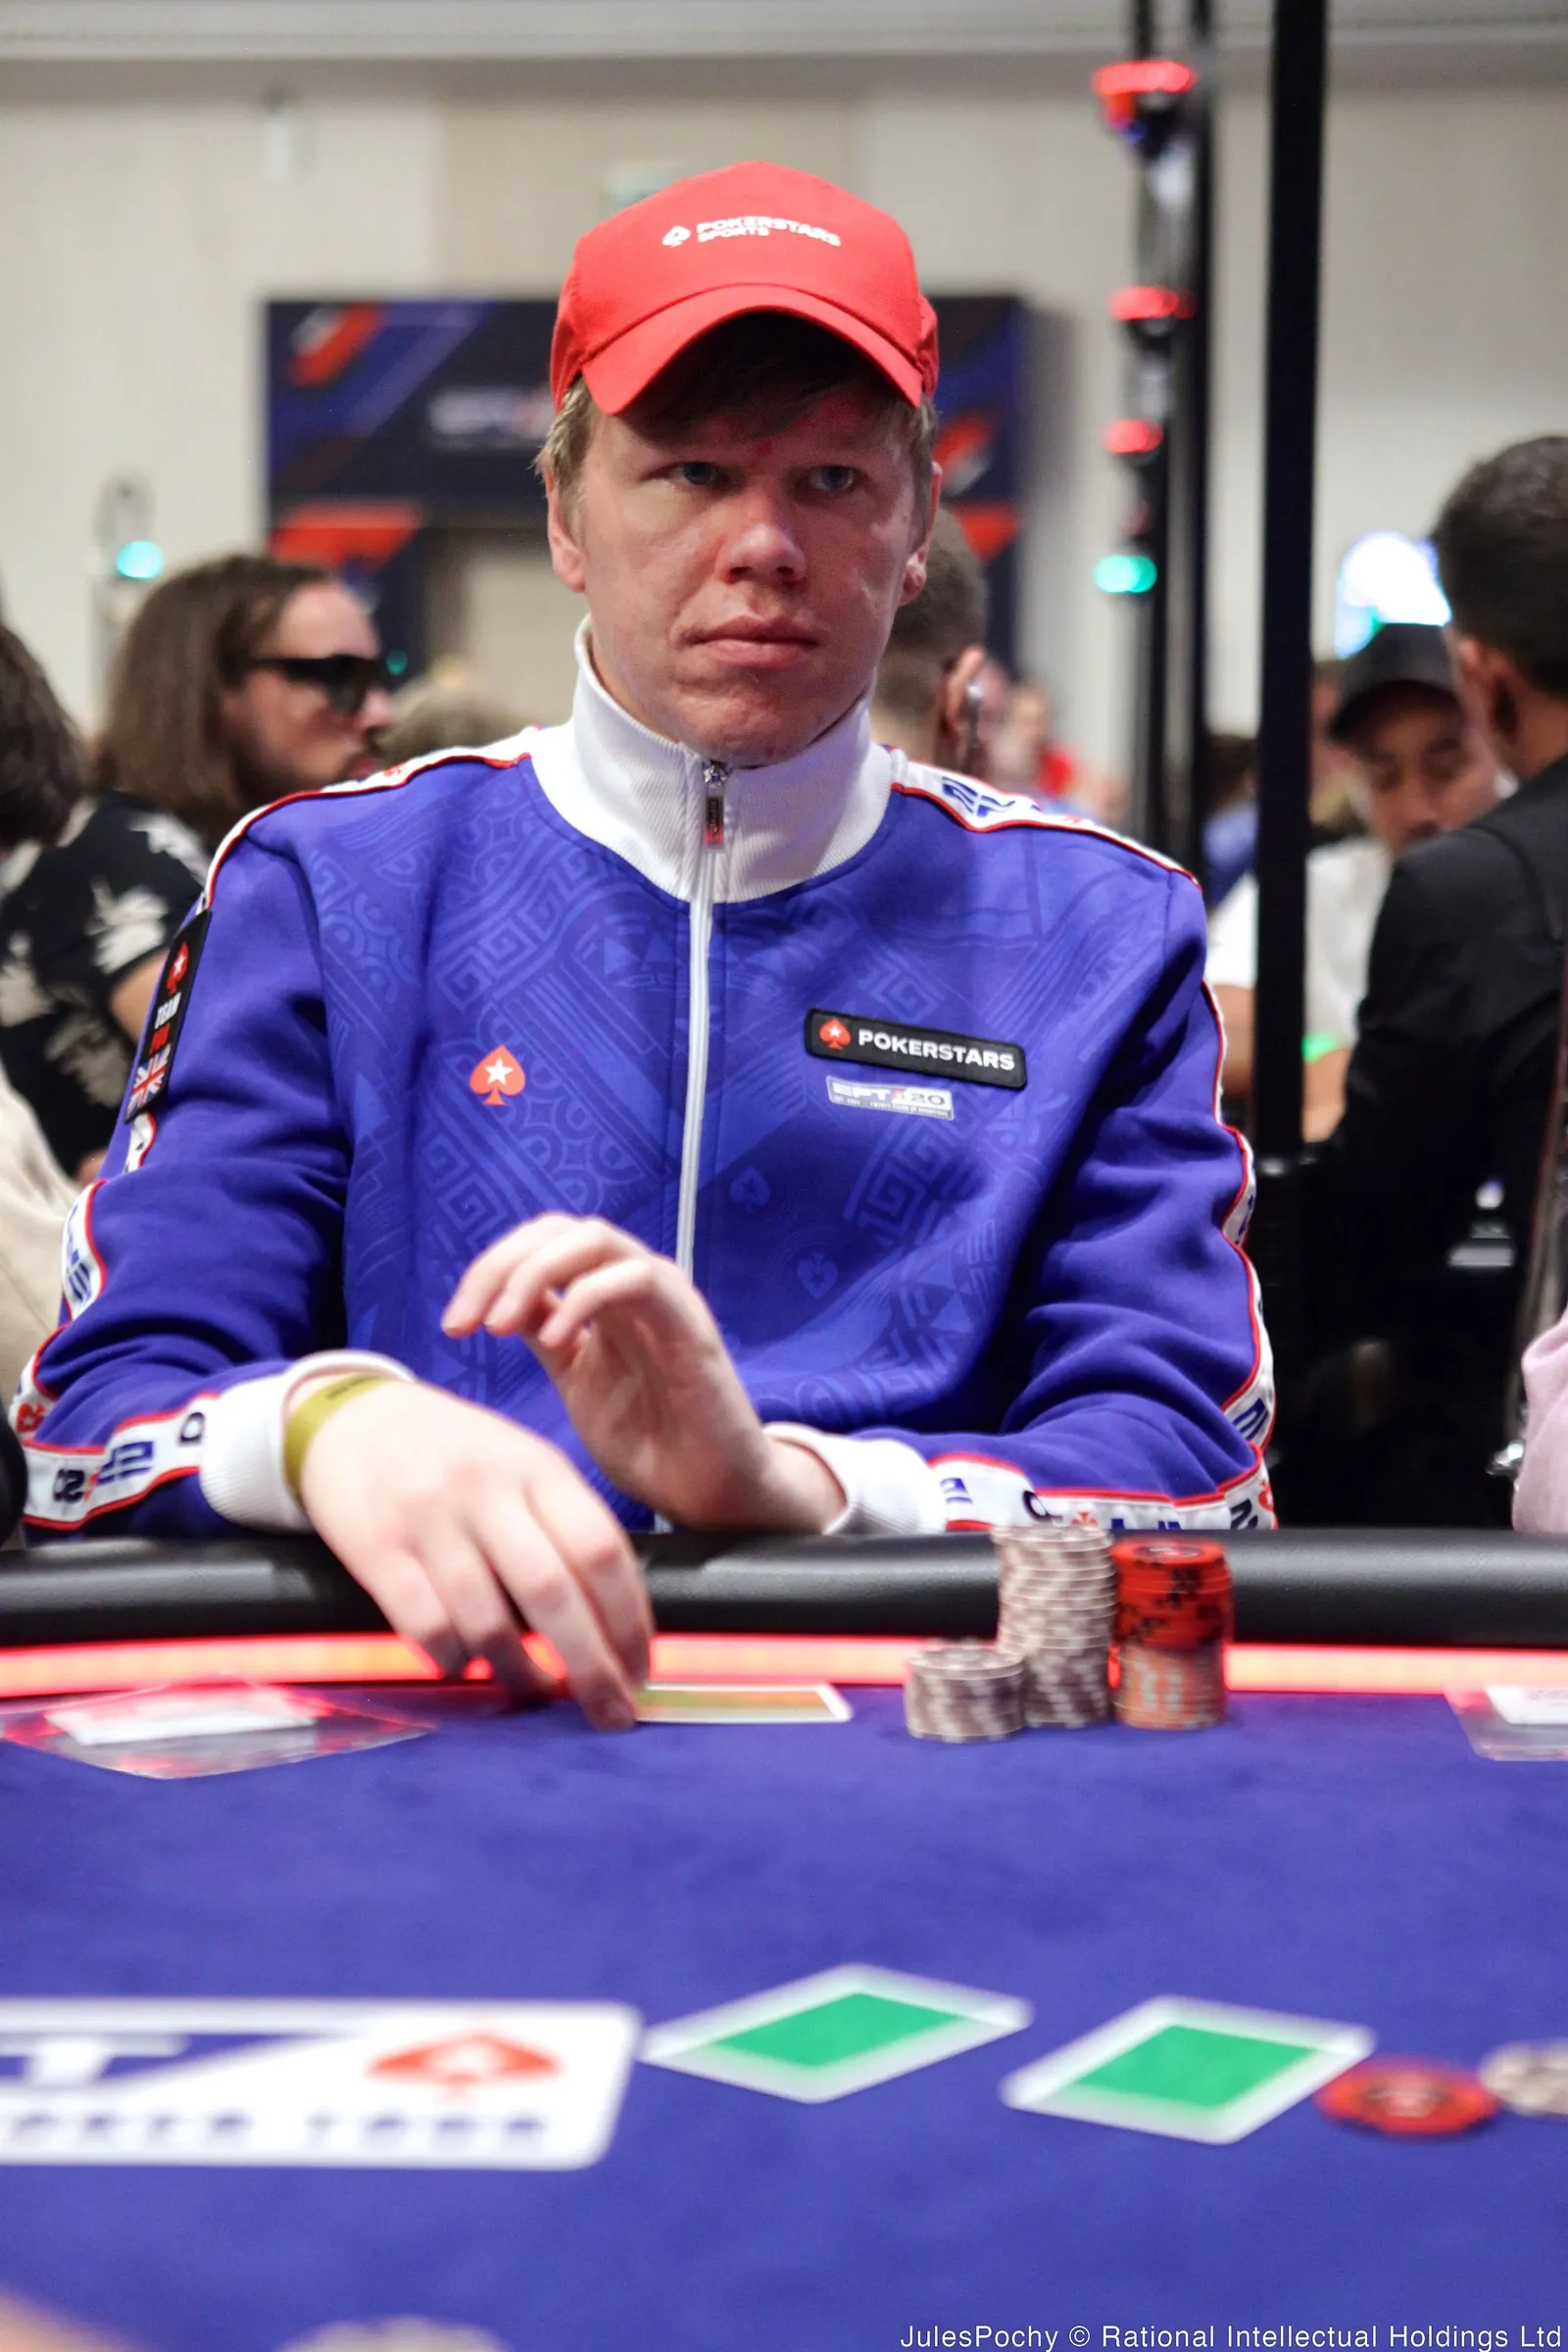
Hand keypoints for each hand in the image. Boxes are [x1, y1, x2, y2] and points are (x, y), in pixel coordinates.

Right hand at [295, 1378, 650, 1727]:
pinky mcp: (378, 1550)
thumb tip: (613, 1618)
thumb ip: (563, 1523)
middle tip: (611, 1713)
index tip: (640, 1669)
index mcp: (538, 1466)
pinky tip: (468, 1666)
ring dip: (522, 1673)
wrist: (354, 1419)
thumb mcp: (521, 1461)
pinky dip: (456, 1661)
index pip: (602, 1549)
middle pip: (554, 1594)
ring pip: (489, 1622)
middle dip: (592, 1666)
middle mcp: (487, 1490)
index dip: (630, 1620)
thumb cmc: (455, 1452)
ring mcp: (430, 1520)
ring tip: (537, 1690)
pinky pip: (427, 1628)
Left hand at [442, 1214, 844, 1531]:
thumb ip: (548, 1335)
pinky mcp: (689, 1321)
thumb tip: (499, 1305)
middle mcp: (633, 1283)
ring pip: (594, 1238)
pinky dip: (585, 1296)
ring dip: (534, 1272)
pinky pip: (635, 1277)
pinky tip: (557, 1340)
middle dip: (499, 1266)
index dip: (488, 1271)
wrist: (709, 1492)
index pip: (538, 1244)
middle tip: (467, 1322)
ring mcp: (664, 1296)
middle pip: (558, 1229)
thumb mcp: (578, 1381)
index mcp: (602, 1295)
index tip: (453, 1326)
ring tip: (500, 1326)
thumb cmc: (651, 1442)